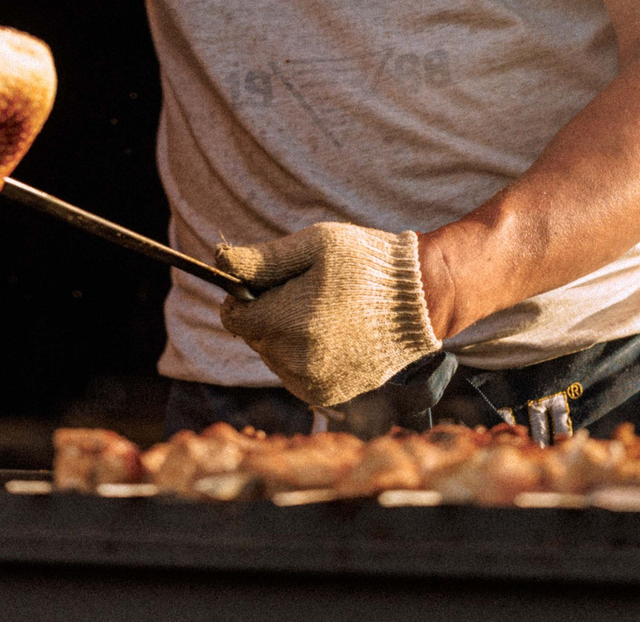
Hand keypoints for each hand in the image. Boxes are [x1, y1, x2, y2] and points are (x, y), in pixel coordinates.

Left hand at [215, 222, 439, 408]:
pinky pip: (295, 376)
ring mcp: (315, 382)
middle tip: (305, 293)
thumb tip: (218, 260)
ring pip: (274, 358)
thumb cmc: (366, 264)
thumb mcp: (314, 245)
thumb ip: (263, 259)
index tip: (266, 284)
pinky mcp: (331, 395)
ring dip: (285, 337)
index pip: (234, 318)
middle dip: (268, 315)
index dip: (243, 298)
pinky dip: (303, 357)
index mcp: (289, 322)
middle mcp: (298, 360)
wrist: (421, 300)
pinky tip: (330, 335)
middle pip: (255, 338)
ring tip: (322, 313)